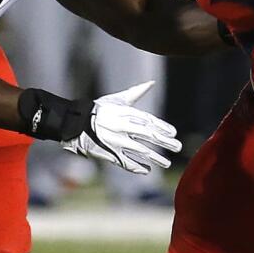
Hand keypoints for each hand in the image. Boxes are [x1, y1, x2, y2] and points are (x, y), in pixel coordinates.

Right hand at [61, 81, 181, 174]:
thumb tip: (151, 83)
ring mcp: (116, 141)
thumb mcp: (117, 99)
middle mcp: (123, 127)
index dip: (163, 127)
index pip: (149, 121)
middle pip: (149, 135)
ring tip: (166, 163)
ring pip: (140, 151)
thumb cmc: (99, 109)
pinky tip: (147, 170)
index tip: (173, 133)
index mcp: (126, 113)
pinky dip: (137, 167)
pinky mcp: (109, 153)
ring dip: (155, 158)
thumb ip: (136, 92)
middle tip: (178, 147)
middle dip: (164, 142)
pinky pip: (126, 162)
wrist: (76, 122)